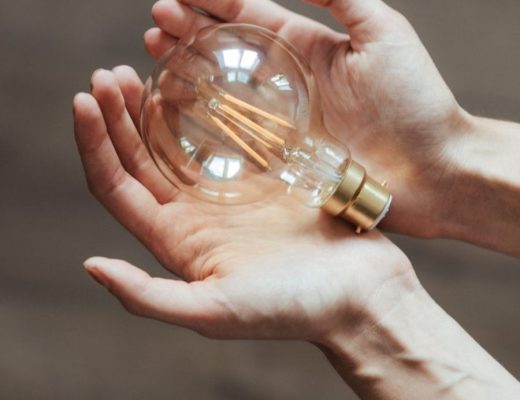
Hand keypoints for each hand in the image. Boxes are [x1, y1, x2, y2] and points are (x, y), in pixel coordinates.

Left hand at [73, 67, 415, 340]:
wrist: (361, 296)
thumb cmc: (293, 309)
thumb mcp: (215, 312)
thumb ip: (149, 296)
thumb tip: (91, 266)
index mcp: (175, 242)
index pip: (116, 188)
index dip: (94, 145)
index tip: (83, 100)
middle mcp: (193, 217)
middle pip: (139, 160)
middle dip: (116, 118)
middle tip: (108, 75)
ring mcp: (227, 196)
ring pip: (175, 146)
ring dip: (151, 109)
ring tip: (140, 71)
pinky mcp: (262, 180)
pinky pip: (222, 139)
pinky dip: (203, 112)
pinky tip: (194, 89)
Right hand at [144, 0, 470, 237]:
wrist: (433, 170)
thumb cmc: (414, 101)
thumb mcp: (382, 32)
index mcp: (308, 49)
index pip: (250, 18)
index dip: (212, 4)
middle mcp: (288, 83)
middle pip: (229, 53)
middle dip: (190, 36)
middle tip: (154, 28)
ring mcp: (282, 121)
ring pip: (225, 93)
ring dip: (190, 75)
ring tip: (156, 59)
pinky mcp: (282, 157)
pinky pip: (236, 139)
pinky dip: (206, 125)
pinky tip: (179, 114)